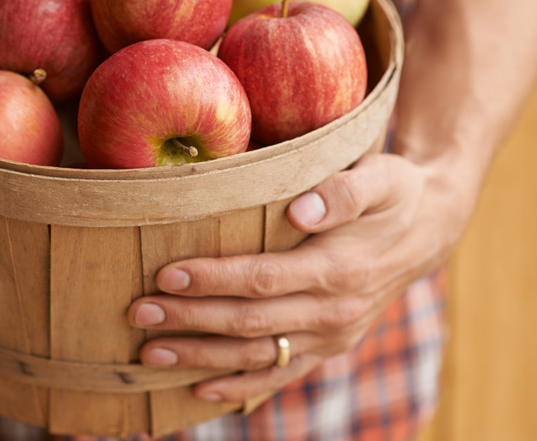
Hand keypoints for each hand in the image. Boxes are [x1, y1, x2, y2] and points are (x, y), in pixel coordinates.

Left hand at [127, 152, 473, 402]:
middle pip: (249, 323)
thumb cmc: (393, 194)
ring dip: (201, 357)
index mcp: (339, 270)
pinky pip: (282, 374)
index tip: (167, 274)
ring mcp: (332, 336)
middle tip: (138, 313)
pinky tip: (200, 389)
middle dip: (190, 320)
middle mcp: (334, 312)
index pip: (262, 280)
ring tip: (149, 353)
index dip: (212, 280)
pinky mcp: (330, 347)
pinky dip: (241, 386)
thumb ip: (342, 192)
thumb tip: (300, 209)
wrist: (429, 228)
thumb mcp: (379, 177)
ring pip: (257, 356)